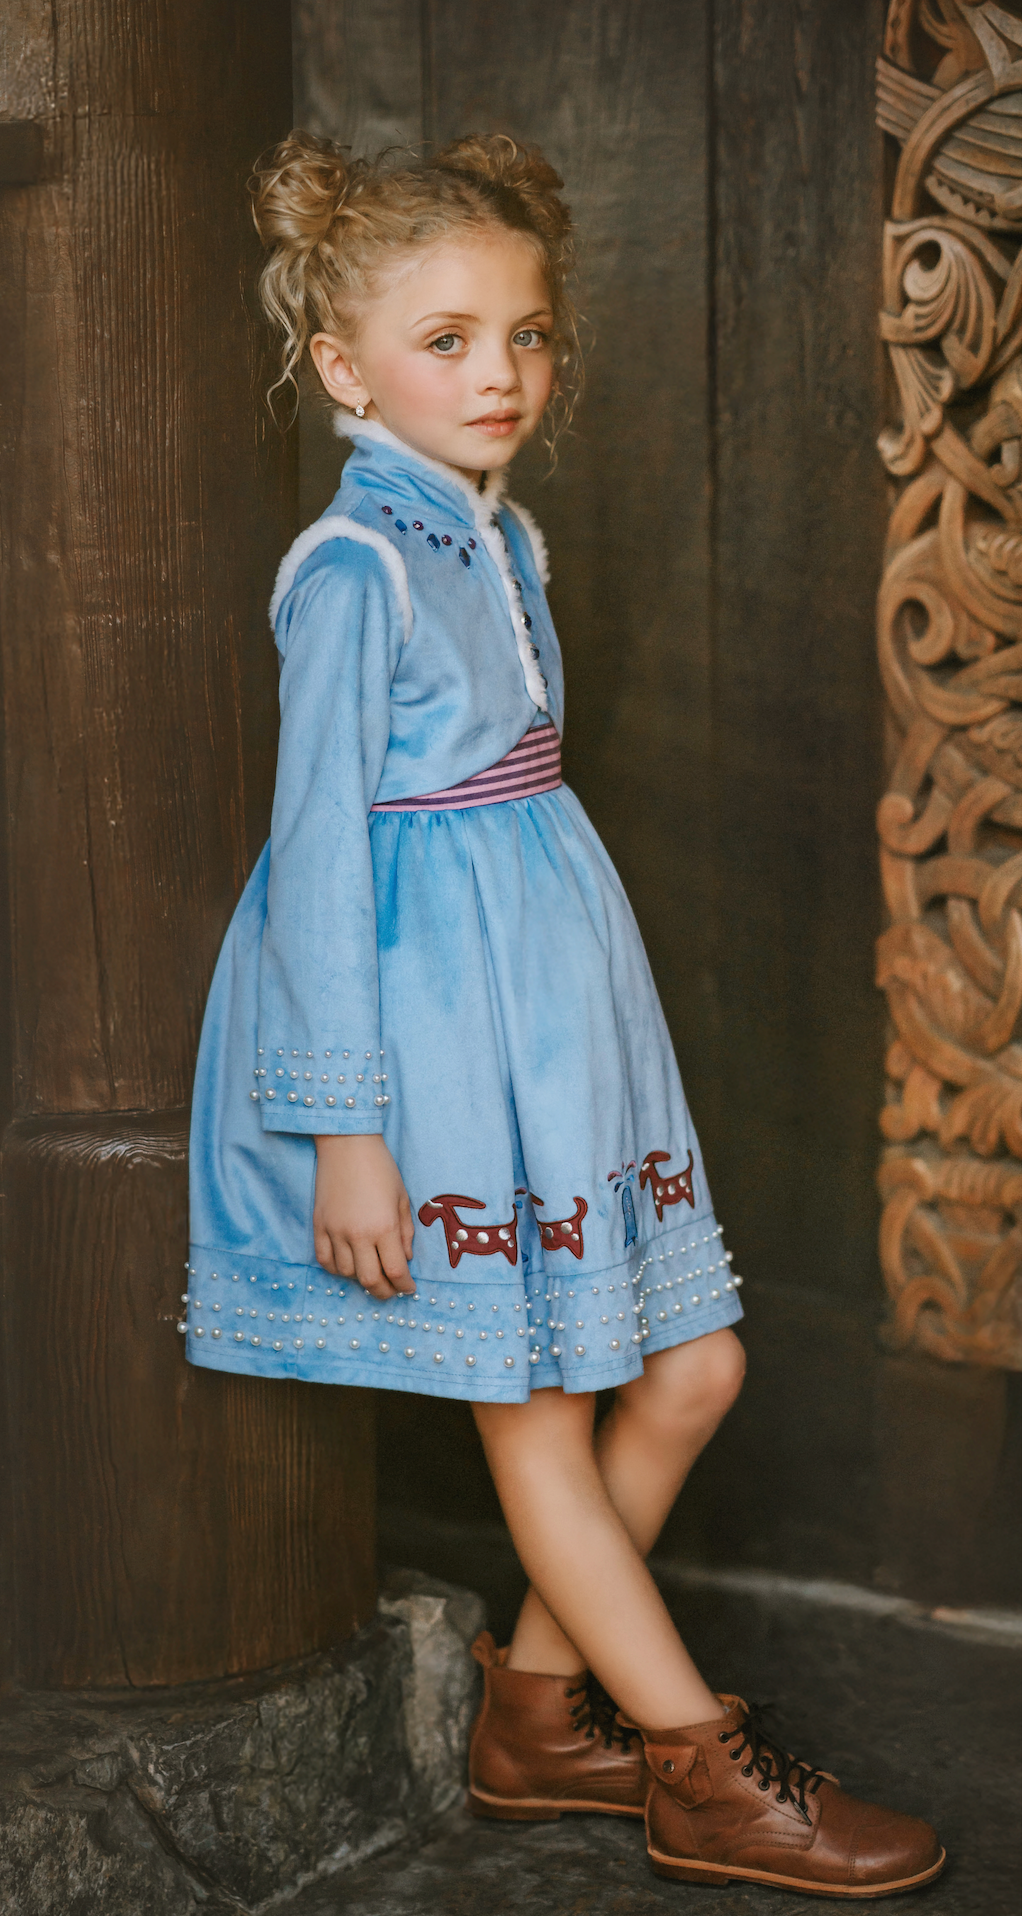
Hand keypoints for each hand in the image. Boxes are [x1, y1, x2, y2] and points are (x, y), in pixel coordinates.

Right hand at [313, 1133, 415, 1300]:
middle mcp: (358, 1234)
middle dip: (385, 1292)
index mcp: (384, 1227)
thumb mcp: (402, 1198)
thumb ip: (405, 1232)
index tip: (409, 1289)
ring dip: (360, 1279)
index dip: (404, 1285)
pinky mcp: (319, 1226)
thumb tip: (406, 1258)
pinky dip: (336, 1269)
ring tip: (371, 1273)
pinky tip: (347, 1266)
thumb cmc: (381, 1168)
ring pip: (346, 1273)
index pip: (395, 1271)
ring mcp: (335, 1231)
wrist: (346, 1145)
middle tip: (392, 1291)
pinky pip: (324, 1260)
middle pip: (370, 1280)